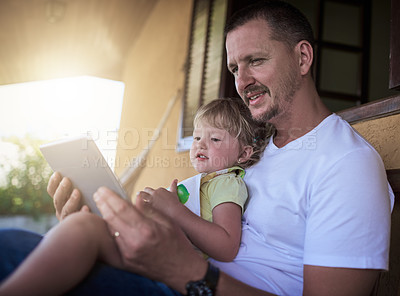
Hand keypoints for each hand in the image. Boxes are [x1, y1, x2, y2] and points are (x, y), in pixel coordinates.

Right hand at [47, 172, 89, 220]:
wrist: (92, 223)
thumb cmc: (87, 202)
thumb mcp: (81, 192)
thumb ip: (77, 184)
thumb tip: (79, 171)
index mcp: (60, 200)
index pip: (52, 191)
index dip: (53, 182)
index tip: (57, 173)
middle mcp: (61, 210)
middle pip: (58, 200)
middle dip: (61, 189)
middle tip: (67, 180)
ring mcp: (68, 219)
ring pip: (66, 210)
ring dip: (70, 200)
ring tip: (77, 192)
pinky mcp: (77, 225)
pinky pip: (78, 220)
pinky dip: (82, 213)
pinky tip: (86, 207)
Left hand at [93, 186, 207, 292]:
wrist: (180, 270)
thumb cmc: (178, 245)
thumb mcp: (168, 222)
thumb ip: (149, 209)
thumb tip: (137, 198)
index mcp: (146, 229)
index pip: (122, 209)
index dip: (110, 197)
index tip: (103, 189)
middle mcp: (134, 242)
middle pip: (111, 219)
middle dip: (102, 204)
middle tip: (97, 194)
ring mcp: (128, 253)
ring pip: (111, 230)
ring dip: (105, 216)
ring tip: (102, 205)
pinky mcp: (126, 261)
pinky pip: (115, 241)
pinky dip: (111, 229)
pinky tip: (110, 222)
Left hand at [141, 179, 182, 217]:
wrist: (175, 212)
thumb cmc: (175, 204)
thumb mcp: (174, 193)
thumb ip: (173, 186)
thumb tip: (175, 180)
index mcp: (160, 190)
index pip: (152, 189)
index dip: (151, 193)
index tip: (152, 196)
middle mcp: (155, 193)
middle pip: (146, 190)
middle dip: (144, 193)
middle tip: (144, 197)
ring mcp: (151, 199)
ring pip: (141, 195)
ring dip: (140, 197)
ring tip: (139, 200)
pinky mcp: (148, 206)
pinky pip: (141, 203)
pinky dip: (140, 204)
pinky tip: (139, 206)